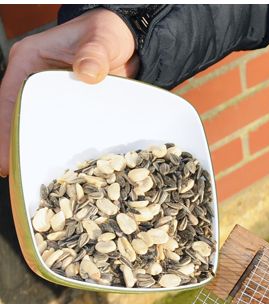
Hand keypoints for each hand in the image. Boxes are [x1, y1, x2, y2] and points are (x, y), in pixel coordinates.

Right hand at [0, 8, 138, 175]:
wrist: (129, 41)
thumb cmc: (107, 32)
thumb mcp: (101, 38)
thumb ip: (94, 54)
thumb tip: (87, 72)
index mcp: (30, 61)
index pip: (10, 98)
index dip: (6, 128)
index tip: (6, 157)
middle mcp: (35, 80)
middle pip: (20, 117)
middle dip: (17, 145)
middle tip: (18, 176)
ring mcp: (53, 95)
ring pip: (40, 125)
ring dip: (39, 148)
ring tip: (39, 179)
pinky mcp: (71, 106)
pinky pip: (62, 127)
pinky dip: (62, 145)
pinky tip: (67, 168)